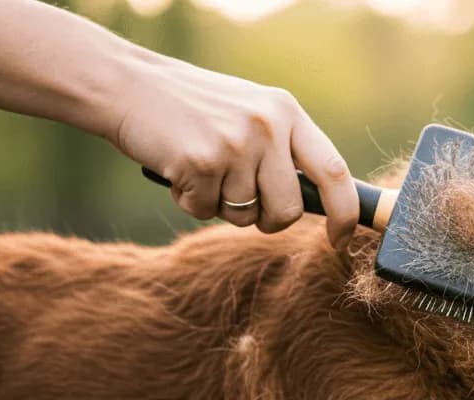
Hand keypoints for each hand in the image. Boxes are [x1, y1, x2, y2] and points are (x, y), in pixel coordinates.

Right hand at [111, 57, 358, 249]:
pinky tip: (176, 167)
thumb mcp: (251, 114)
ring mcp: (235, 144)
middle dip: (267, 221)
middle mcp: (267, 125)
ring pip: (244, 215)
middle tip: (239, 202)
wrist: (128, 85)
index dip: (345, 213)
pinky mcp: (200, 162)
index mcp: (287, 112)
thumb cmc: (194, 109)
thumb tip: (322, 205)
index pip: (334, 172)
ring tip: (200, 167)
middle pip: (288, 209)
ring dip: (219, 206)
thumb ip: (284, 151)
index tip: (343, 239)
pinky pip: (205, 211)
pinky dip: (188, 200)